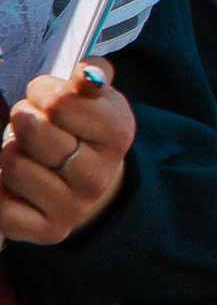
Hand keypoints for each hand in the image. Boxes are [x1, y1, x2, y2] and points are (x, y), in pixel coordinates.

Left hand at [0, 61, 132, 242]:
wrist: (90, 184)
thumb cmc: (85, 131)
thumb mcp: (98, 98)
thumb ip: (93, 73)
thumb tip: (86, 75)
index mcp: (117, 134)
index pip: (61, 101)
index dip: (44, 91)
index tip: (48, 98)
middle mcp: (98, 174)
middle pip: (32, 129)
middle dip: (23, 118)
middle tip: (32, 124)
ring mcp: (73, 206)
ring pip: (13, 164)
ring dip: (9, 152)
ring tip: (26, 152)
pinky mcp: (47, 230)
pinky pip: (1, 206)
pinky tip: (11, 180)